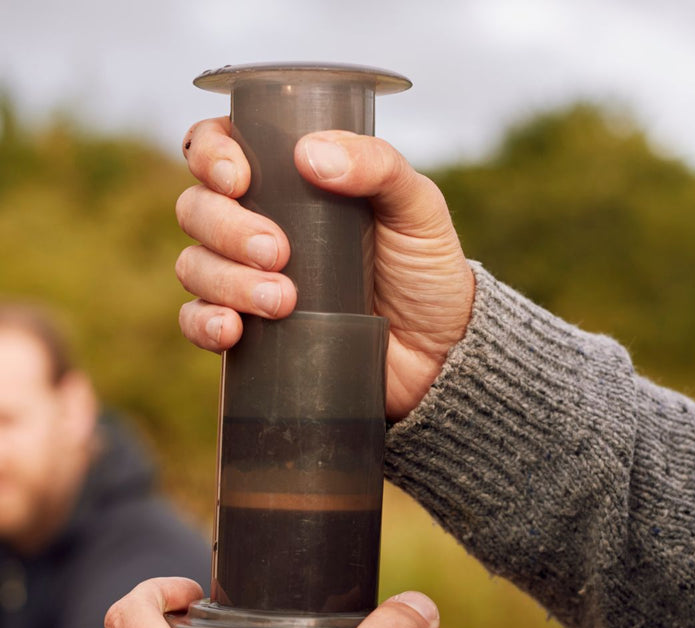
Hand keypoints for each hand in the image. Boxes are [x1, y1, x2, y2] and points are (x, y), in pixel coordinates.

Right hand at [175, 117, 474, 420]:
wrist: (436, 351)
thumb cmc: (425, 270)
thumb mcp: (417, 208)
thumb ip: (379, 167)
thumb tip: (311, 154)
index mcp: (289, 182)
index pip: (220, 148)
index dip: (211, 154)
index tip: (238, 179)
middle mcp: (257, 225)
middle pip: (198, 208)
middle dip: (227, 228)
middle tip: (278, 252)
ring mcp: (248, 280)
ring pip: (195, 265)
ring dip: (226, 280)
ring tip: (281, 300)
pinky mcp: (250, 332)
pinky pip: (196, 322)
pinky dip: (204, 323)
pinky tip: (233, 330)